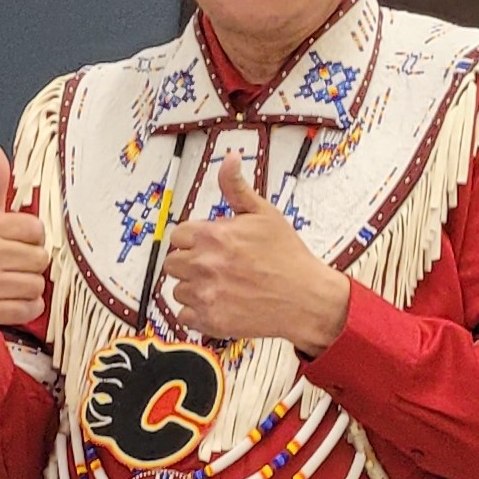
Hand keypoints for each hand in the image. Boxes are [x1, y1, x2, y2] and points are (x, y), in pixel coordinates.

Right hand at [0, 143, 49, 366]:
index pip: (35, 228)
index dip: (30, 236)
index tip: (14, 240)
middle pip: (39, 258)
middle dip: (31, 263)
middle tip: (10, 263)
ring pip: (36, 284)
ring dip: (29, 286)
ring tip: (9, 281)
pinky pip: (29, 308)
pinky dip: (24, 307)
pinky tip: (7, 299)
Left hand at [158, 160, 350, 352]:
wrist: (306, 297)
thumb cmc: (287, 256)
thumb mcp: (264, 213)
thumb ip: (237, 188)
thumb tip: (228, 159)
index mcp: (212, 235)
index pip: (178, 235)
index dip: (194, 240)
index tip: (210, 246)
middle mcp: (204, 264)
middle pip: (172, 263)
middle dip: (190, 263)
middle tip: (216, 266)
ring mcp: (205, 294)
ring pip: (177, 290)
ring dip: (194, 288)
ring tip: (222, 285)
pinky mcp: (209, 320)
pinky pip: (184, 316)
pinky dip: (198, 313)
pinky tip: (219, 303)